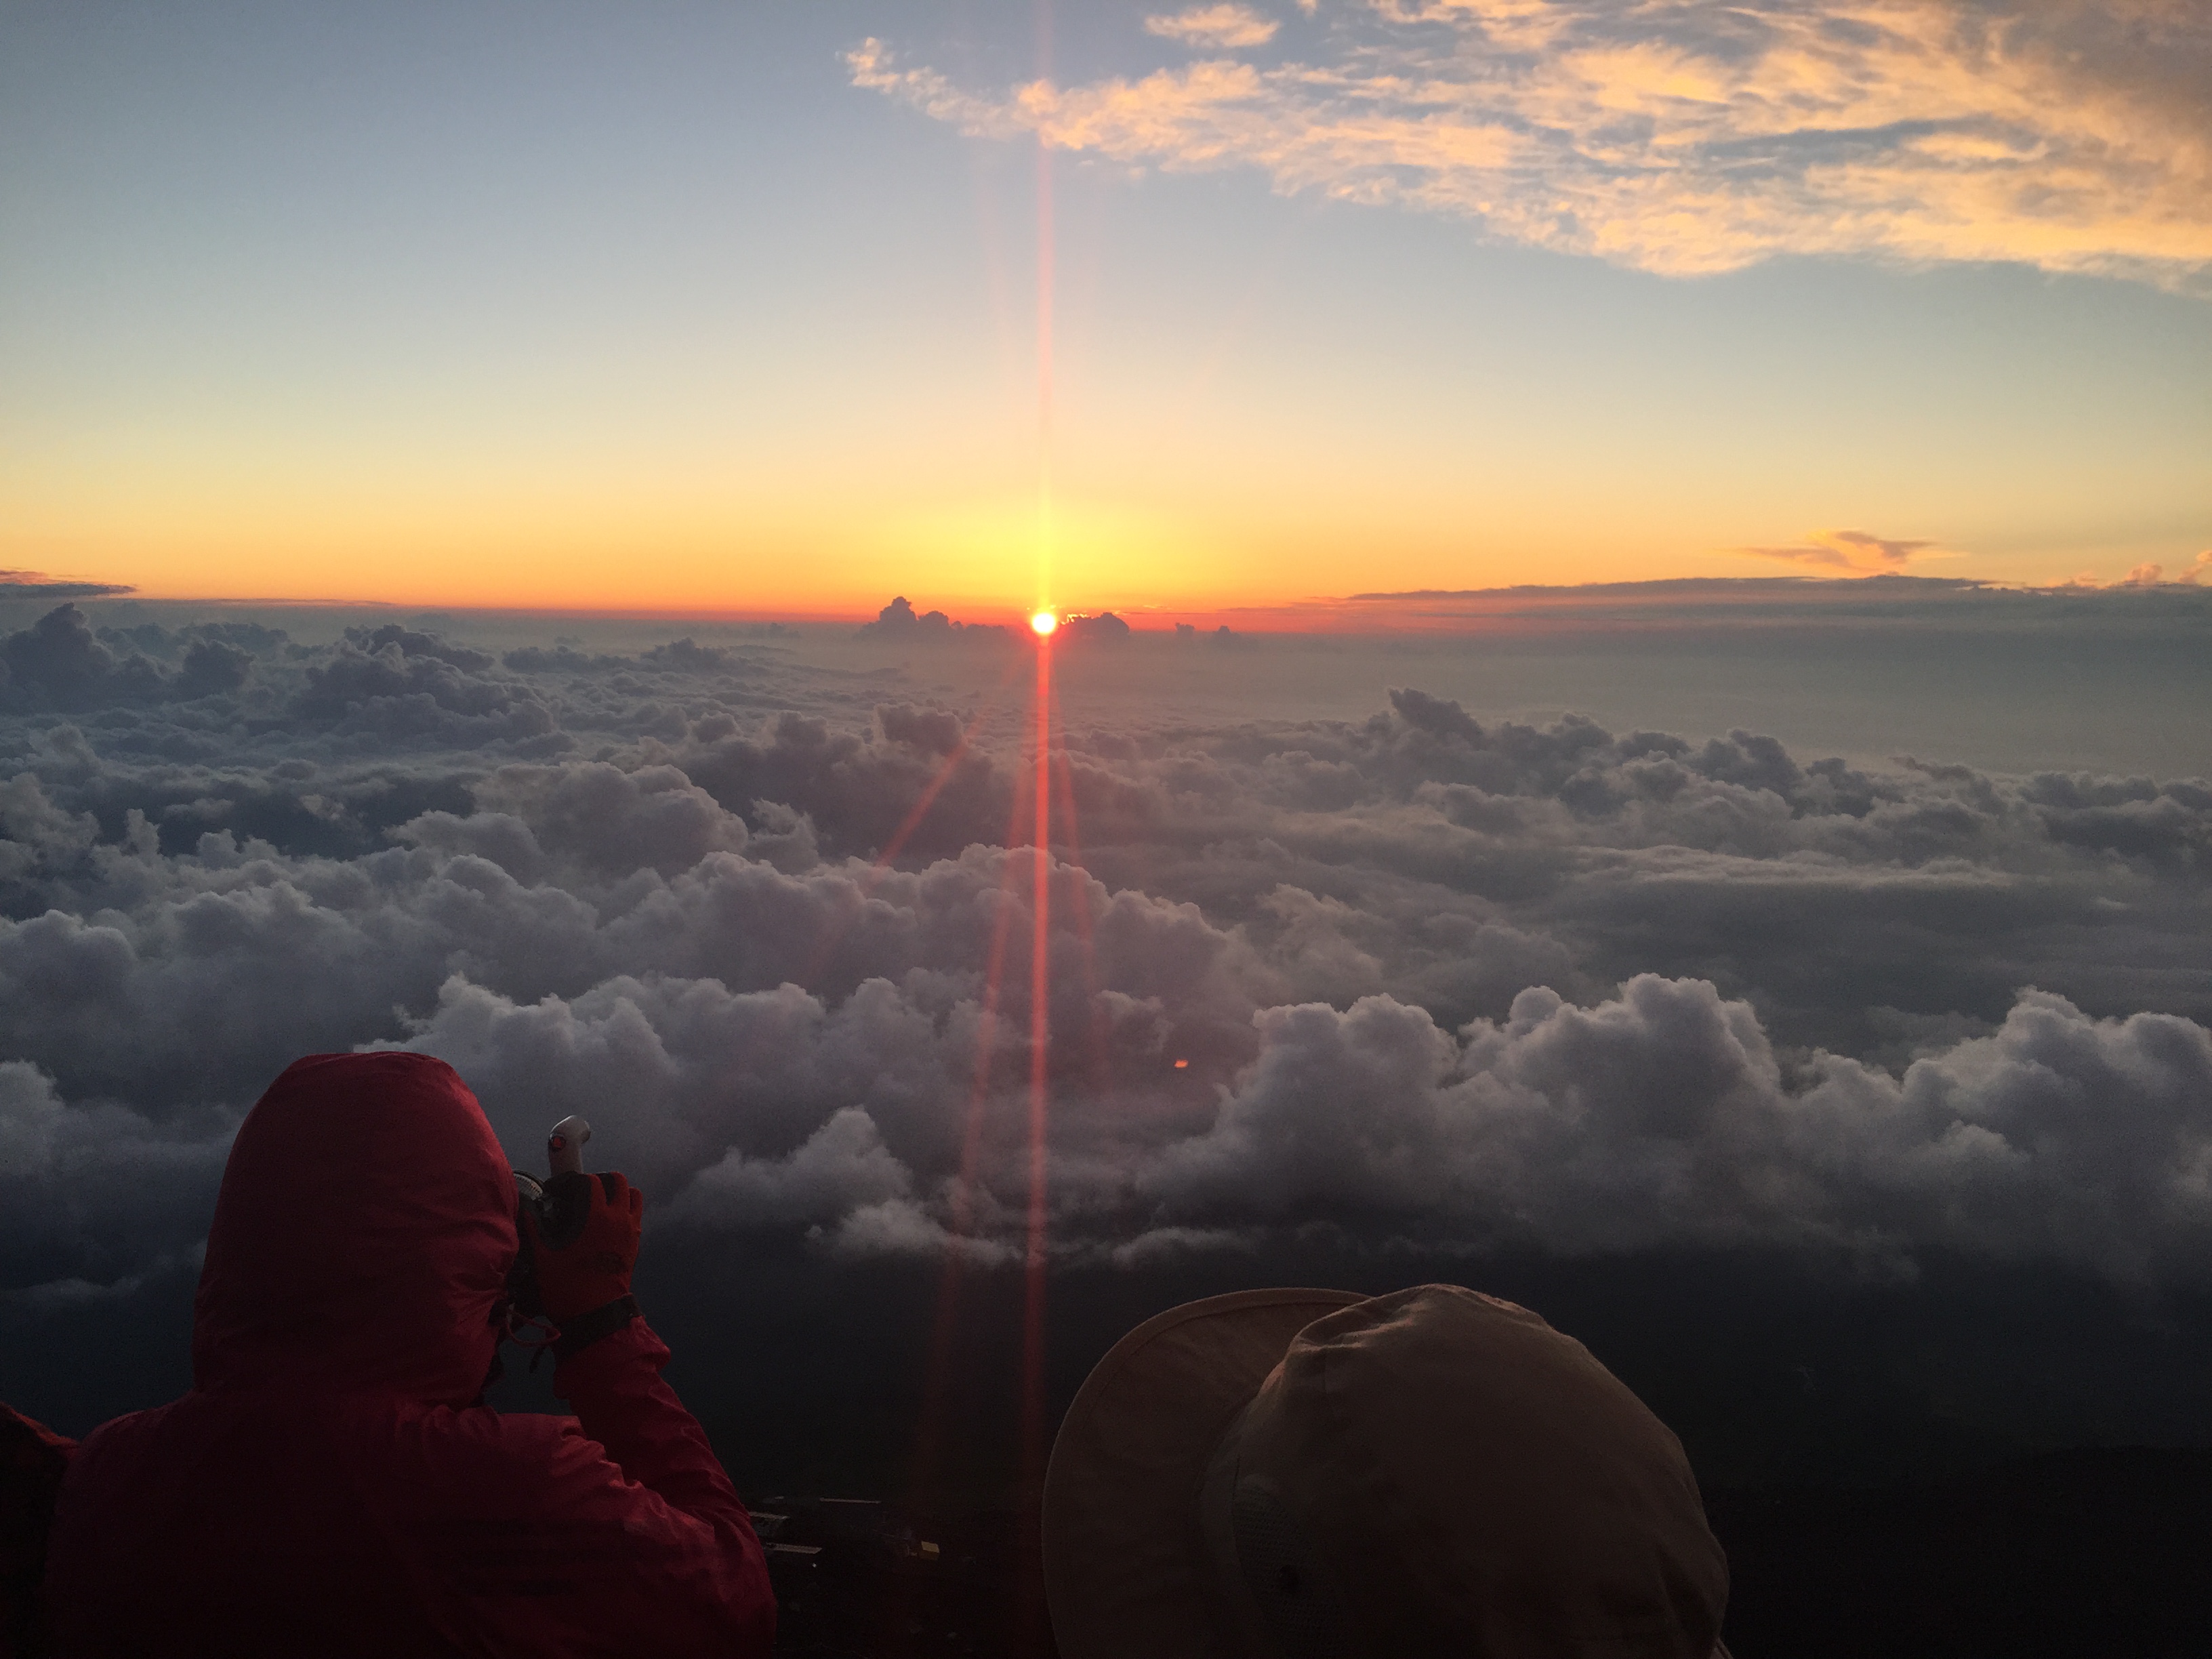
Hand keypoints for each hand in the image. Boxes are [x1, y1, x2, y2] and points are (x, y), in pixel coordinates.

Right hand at [526, 1171, 641, 1323]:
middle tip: (586, 1192)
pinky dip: (626, 1210)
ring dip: (620, 1193)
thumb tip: (526, 1212)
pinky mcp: (636, 1243)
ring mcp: (631, 1230)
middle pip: (619, 1181)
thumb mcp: (544, 1259)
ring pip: (634, 1195)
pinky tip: (608, 1223)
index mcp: (596, 1217)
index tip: (564, 1189)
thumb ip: (535, 1231)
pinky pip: (636, 1215)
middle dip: (603, 1181)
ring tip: (601, 1203)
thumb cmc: (567, 1286)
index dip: (577, 1181)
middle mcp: (619, 1218)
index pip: (592, 1181)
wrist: (595, 1315)